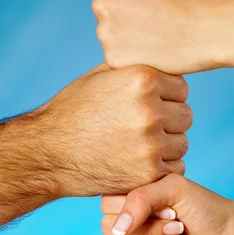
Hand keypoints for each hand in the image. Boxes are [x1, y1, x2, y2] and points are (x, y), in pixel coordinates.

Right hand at [39, 63, 190, 195]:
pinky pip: (175, 167)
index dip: (166, 98)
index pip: (182, 88)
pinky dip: (162, 168)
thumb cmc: (72, 112)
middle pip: (185, 116)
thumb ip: (135, 69)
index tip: (148, 107)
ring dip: (166, 146)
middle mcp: (150, 110)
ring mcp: (151, 144)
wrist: (48, 153)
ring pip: (181, 143)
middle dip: (168, 121)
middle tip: (144, 129)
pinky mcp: (148, 172)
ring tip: (139, 146)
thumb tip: (163, 62)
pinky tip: (139, 163)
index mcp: (142, 79)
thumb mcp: (100, 77)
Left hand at [90, 0, 215, 74]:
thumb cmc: (188, 0)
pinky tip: (154, 55)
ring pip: (111, 40)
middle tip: (154, 26)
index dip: (131, 2)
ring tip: (156, 40)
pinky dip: (134, 60)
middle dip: (124, 21)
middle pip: (105, 16)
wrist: (206, 31)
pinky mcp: (113, 59)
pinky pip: (120, 61)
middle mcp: (102, 4)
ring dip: (128, 42)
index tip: (150, 9)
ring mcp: (105, 33)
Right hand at [101, 174, 233, 234]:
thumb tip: (118, 228)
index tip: (168, 205)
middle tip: (177, 223)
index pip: (107, 203)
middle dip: (149, 228)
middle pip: (110, 228)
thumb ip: (140, 199)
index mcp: (132, 196)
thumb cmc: (205, 208)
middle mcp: (129, 221)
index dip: (136, 207)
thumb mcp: (173, 188)